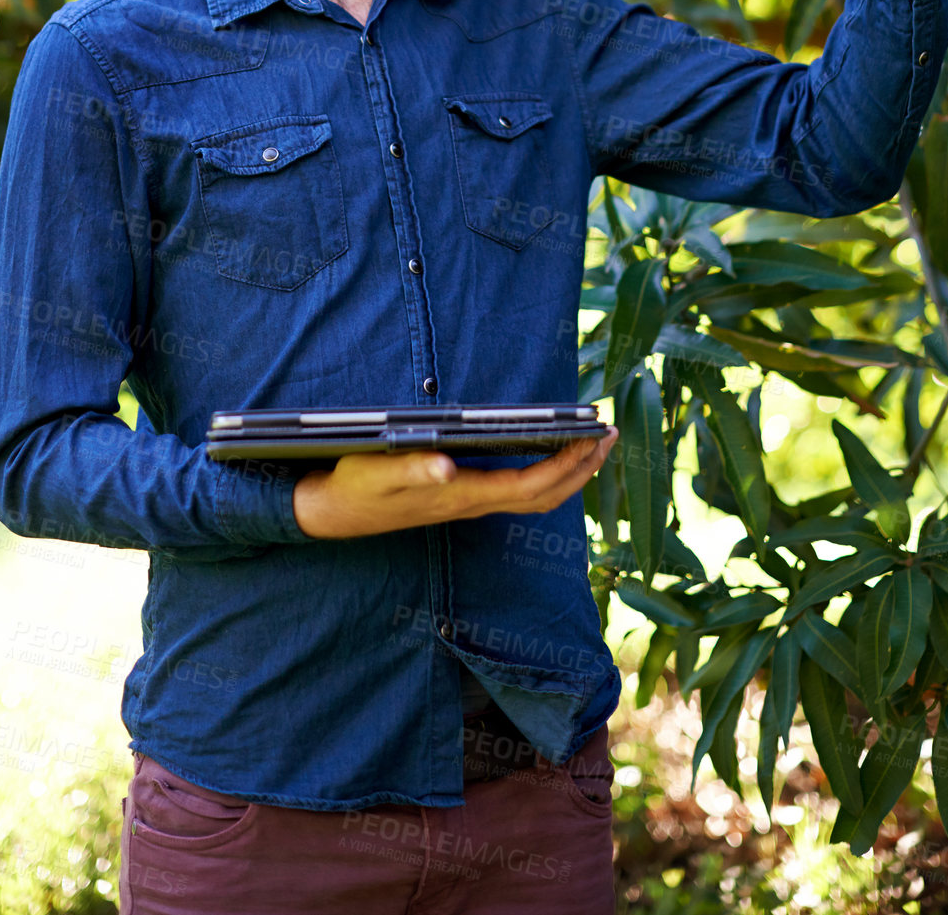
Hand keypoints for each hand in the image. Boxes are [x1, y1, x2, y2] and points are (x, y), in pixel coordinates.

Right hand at [291, 427, 619, 539]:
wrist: (337, 512)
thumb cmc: (358, 485)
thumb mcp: (378, 471)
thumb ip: (413, 468)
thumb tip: (448, 466)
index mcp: (462, 495)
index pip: (530, 486)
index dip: (566, 466)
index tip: (592, 440)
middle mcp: (474, 504)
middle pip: (545, 496)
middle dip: (583, 468)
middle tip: (610, 435)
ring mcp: (471, 504)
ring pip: (536, 498)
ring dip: (570, 474)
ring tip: (593, 444)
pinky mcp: (464, 499)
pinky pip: (519, 494)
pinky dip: (547, 476)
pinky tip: (554, 457)